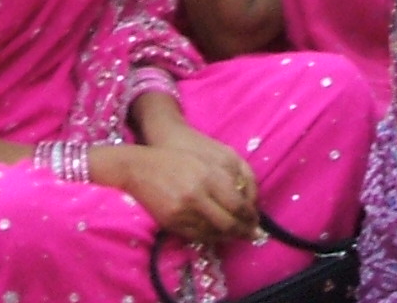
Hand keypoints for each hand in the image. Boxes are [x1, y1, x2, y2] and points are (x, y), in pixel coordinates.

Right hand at [104, 129, 257, 243]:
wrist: (140, 167)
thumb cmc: (177, 158)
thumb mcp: (206, 160)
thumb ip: (229, 176)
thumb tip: (247, 200)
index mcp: (208, 175)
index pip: (238, 204)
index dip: (250, 216)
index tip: (257, 220)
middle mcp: (197, 195)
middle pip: (229, 222)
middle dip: (244, 231)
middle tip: (252, 234)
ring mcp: (182, 211)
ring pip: (214, 232)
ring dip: (229, 237)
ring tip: (238, 235)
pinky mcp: (171, 222)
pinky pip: (197, 236)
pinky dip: (212, 238)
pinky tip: (219, 235)